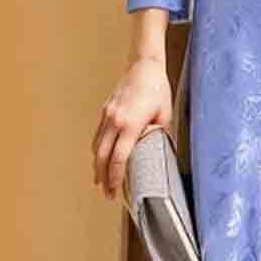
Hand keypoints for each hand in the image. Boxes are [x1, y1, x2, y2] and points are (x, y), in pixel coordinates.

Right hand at [92, 56, 172, 200]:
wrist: (145, 66)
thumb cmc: (157, 89)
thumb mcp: (165, 115)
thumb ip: (157, 135)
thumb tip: (153, 150)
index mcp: (131, 124)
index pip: (118, 158)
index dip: (115, 178)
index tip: (115, 190)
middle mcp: (115, 121)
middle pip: (101, 157)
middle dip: (103, 178)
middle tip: (107, 194)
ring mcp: (107, 116)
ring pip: (96, 147)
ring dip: (97, 166)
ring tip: (101, 181)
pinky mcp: (105, 111)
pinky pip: (97, 136)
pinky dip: (97, 151)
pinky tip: (100, 159)